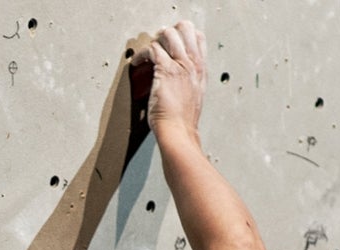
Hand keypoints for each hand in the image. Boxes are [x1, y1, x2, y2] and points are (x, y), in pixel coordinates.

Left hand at [136, 21, 206, 141]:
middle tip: (158, 42)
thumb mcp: (194, 96)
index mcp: (201, 70)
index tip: (170, 42)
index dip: (183, 35)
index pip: (199, 38)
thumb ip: (190, 81)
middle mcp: (193, 64)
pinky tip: (137, 63)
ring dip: (155, 40)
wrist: (178, 131)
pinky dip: (142, 54)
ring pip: (168, 34)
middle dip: (169, 32)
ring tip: (147, 52)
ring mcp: (181, 65)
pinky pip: (152, 50)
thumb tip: (179, 78)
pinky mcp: (165, 71)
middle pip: (186, 28)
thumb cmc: (182, 120)